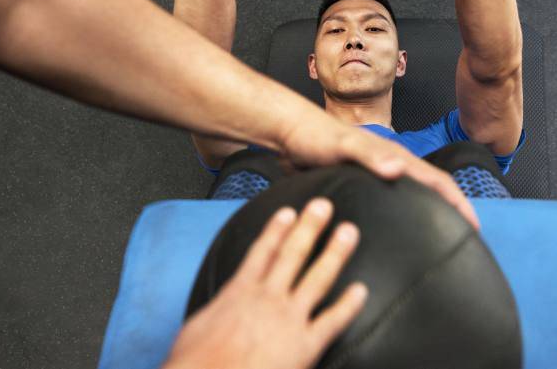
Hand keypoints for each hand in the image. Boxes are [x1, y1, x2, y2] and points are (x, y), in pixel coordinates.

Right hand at [162, 199, 366, 368]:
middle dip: (309, 227)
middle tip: (324, 205)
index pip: (261, 253)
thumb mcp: (196, 329)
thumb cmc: (195, 365)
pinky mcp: (305, 346)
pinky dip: (349, 305)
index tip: (288, 212)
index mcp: (238, 293)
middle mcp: (267, 299)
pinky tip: (361, 292)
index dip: (276, 230)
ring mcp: (289, 319)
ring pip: (318, 277)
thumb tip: (218, 310)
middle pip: (292, 254)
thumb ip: (215, 312)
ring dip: (335, 252)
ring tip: (349, 231)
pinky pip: (333, 321)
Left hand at [278, 115, 480, 230]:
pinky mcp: (359, 185)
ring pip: (411, 197)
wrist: (289, 132)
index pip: (436, 180)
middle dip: (450, 212)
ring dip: (428, 215)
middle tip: (463, 241)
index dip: (458, 202)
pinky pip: (388, 203)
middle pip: (430, 190)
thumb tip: (399, 169)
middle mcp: (389, 166)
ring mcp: (376, 176)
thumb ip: (369, 155)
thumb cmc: (315, 136)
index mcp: (394, 157)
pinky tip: (394, 237)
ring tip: (436, 242)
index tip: (474, 227)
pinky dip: (400, 217)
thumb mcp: (343, 145)